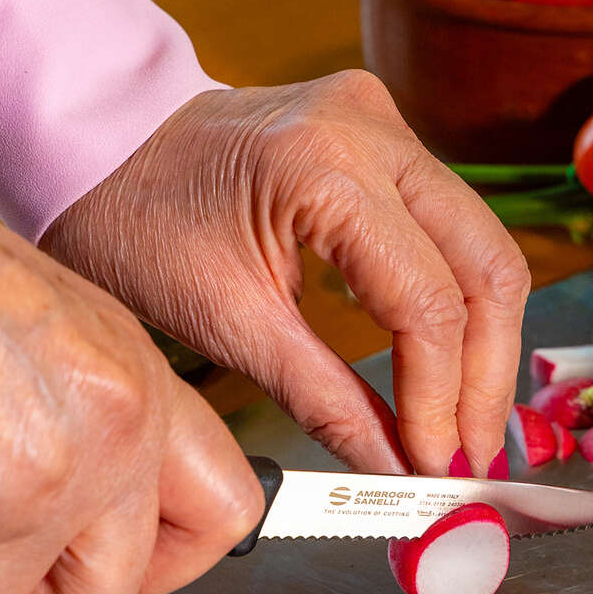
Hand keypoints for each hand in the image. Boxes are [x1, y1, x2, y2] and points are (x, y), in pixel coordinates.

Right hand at [0, 205, 262, 593]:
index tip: (147, 553)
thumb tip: (120, 498)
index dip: (177, 555)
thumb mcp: (70, 333)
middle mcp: (114, 436)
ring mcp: (43, 479)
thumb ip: (111, 417)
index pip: (229, 513)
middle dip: (46, 583)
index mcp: (143, 388)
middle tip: (7, 531)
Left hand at [42, 72, 530, 476]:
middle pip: (488, 266)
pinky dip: (458, 302)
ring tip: (470, 419)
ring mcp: (388, 128)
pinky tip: (452, 358)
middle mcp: (376, 132)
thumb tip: (394, 465)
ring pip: (485, 247)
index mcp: (324, 168)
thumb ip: (324, 399)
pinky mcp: (387, 142)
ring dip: (484, 341)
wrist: (105, 143)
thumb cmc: (136, 221)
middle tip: (475, 450)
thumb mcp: (226, 322)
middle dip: (488, 374)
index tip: (437, 463)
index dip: (442, 396)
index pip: (427, 301)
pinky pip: (453, 231)